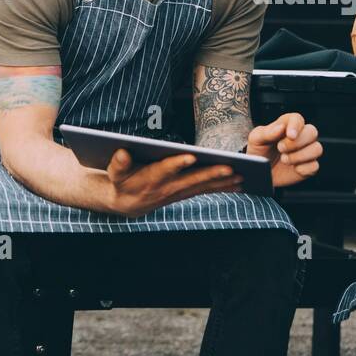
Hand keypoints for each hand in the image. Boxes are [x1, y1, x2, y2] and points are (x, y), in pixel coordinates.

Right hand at [103, 149, 243, 217]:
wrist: (126, 203)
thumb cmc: (121, 181)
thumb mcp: (114, 172)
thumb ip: (118, 163)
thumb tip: (122, 152)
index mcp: (150, 178)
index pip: (164, 170)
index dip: (176, 164)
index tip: (189, 156)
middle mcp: (166, 187)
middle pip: (191, 180)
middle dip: (211, 174)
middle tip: (230, 168)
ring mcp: (177, 192)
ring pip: (202, 186)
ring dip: (222, 182)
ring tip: (241, 175)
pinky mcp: (184, 194)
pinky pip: (205, 190)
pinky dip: (222, 187)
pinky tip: (238, 183)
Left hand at [247, 112, 322, 188]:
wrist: (259, 172)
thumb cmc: (259, 152)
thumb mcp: (256, 140)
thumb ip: (267, 132)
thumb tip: (281, 127)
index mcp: (287, 125)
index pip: (297, 119)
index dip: (296, 126)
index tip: (290, 135)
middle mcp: (300, 136)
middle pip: (312, 132)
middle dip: (297, 142)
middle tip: (281, 149)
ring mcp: (306, 151)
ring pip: (317, 149)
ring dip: (300, 156)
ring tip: (284, 159)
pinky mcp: (308, 166)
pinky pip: (314, 166)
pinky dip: (303, 169)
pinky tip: (293, 168)